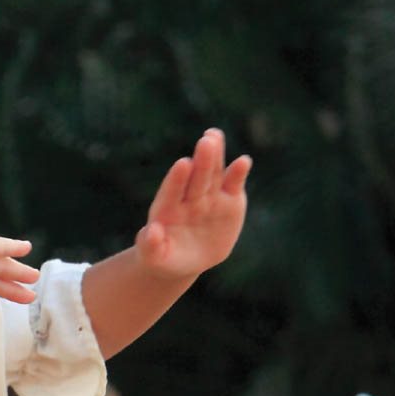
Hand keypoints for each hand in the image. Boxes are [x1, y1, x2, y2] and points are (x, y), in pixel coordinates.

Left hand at [135, 128, 250, 280]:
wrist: (185, 259)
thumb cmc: (164, 257)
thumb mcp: (154, 257)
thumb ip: (150, 245)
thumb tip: (150, 231)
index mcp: (167, 208)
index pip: (172, 191)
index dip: (177, 179)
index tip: (182, 164)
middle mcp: (189, 197)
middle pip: (196, 177)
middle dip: (201, 160)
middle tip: (206, 141)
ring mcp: (210, 197)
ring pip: (213, 173)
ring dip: (215, 156)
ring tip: (215, 136)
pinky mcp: (229, 201)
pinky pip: (234, 185)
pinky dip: (238, 173)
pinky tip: (244, 161)